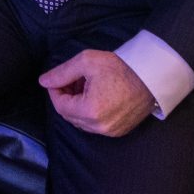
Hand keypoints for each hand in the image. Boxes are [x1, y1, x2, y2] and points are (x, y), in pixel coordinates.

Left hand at [38, 49, 154, 137]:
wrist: (150, 76)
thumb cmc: (120, 67)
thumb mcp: (87, 62)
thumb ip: (62, 72)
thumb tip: (43, 81)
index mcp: (90, 111)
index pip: (60, 106)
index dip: (55, 91)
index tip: (57, 79)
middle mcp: (99, 127)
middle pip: (70, 115)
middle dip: (66, 98)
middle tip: (72, 80)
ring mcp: (110, 132)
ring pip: (82, 122)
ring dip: (78, 106)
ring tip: (85, 86)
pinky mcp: (119, 132)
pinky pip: (96, 126)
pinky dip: (91, 113)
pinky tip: (97, 96)